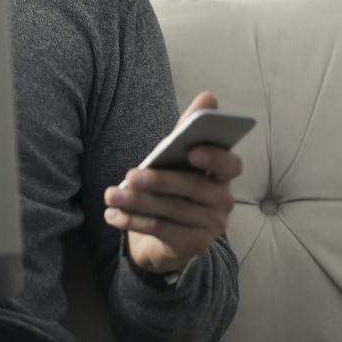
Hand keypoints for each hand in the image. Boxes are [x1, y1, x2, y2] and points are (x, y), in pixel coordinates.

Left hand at [104, 90, 244, 275]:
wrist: (169, 237)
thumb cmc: (175, 187)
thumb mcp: (178, 158)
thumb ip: (189, 129)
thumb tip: (208, 97)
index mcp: (223, 175)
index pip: (230, 165)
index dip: (214, 158)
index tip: (191, 151)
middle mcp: (223, 200)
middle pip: (193, 188)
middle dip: (159, 181)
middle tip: (130, 175)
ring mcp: (211, 225)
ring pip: (172, 210)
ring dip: (138, 202)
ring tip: (111, 195)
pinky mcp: (193, 245)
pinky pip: (162, 230)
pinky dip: (134, 222)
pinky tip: (113, 216)